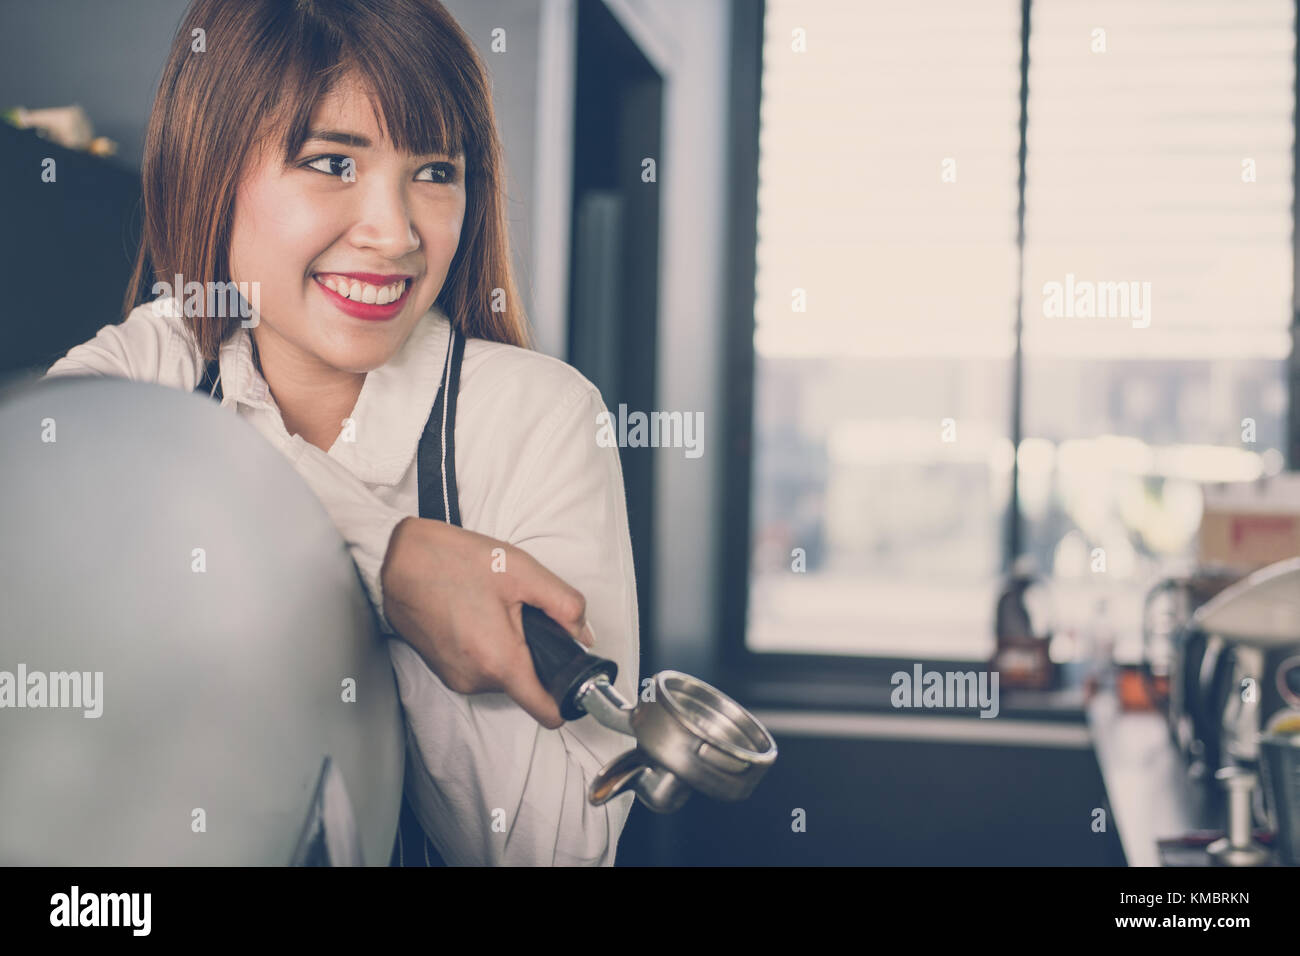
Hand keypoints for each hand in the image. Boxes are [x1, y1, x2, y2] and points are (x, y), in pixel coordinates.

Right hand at [379, 516, 593, 728]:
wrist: (398, 560)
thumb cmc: (454, 562)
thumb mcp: (524, 572)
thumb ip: (565, 606)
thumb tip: (583, 635)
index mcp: (500, 662)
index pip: (547, 711)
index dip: (568, 699)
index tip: (575, 679)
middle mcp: (475, 680)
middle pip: (526, 686)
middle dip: (534, 655)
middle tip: (523, 614)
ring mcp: (456, 678)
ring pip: (503, 676)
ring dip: (509, 650)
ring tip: (494, 610)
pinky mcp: (443, 670)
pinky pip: (480, 669)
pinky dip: (487, 649)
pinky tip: (477, 616)